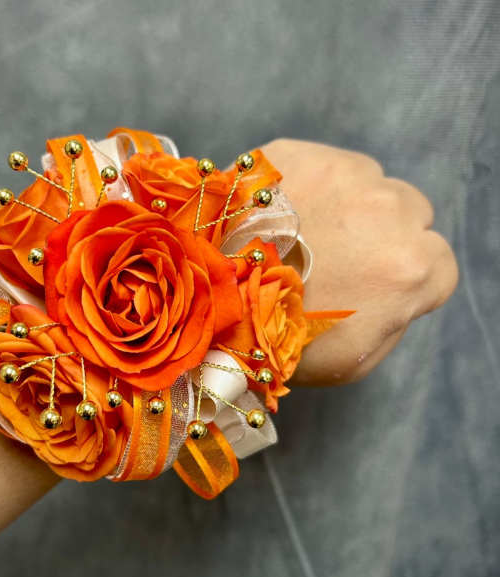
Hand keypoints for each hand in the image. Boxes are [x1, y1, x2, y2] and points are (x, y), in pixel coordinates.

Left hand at [261, 139, 458, 384]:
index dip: (410, 277)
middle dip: (384, 234)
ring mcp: (341, 172)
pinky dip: (309, 187)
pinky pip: (323, 165)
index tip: (377, 285)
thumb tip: (398, 292)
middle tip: (338, 258)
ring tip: (301, 236)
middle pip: (411, 213)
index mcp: (409, 267)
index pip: (440, 263)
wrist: (200, 298)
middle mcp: (386, 208)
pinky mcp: (295, 152)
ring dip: (348, 205)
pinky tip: (279, 217)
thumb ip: (395, 319)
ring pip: (369, 182)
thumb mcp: (353, 360)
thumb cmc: (276, 341)